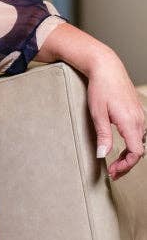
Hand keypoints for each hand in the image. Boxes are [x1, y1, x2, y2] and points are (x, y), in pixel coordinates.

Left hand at [86, 51, 145, 180]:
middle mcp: (139, 120)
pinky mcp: (137, 112)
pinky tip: (121, 148)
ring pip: (140, 143)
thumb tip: (103, 155)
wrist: (107, 68)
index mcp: (130, 123)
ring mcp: (140, 116)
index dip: (126, 166)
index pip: (136, 153)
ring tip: (115, 163)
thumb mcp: (97, 114)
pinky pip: (139, 134)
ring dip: (130, 155)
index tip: (113, 172)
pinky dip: (132, 145)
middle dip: (127, 164)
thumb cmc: (100, 88)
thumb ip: (102, 136)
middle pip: (139, 151)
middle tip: (112, 172)